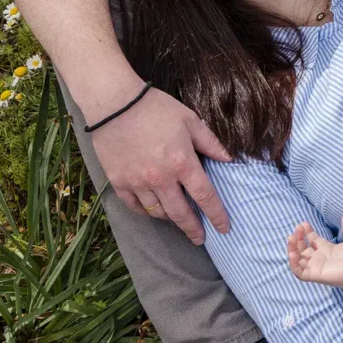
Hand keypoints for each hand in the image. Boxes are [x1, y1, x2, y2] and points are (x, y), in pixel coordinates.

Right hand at [89, 86, 232, 243]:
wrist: (115, 104)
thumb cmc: (156, 108)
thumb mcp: (190, 120)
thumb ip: (210, 142)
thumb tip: (228, 159)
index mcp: (182, 163)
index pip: (205, 196)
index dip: (217, 215)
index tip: (224, 228)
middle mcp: (160, 178)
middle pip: (180, 213)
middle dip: (193, 228)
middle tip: (200, 238)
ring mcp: (137, 183)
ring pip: (157, 212)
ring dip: (170, 219)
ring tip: (178, 219)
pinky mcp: (118, 182)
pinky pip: (135, 207)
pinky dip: (146, 212)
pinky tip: (153, 210)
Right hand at [287, 212, 342, 289]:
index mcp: (325, 248)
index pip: (311, 239)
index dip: (306, 232)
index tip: (303, 223)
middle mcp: (318, 257)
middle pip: (302, 248)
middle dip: (297, 238)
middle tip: (297, 229)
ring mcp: (315, 266)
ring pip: (298, 259)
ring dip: (292, 249)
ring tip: (291, 238)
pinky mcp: (313, 275)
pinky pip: (299, 271)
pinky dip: (294, 264)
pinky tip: (293, 253)